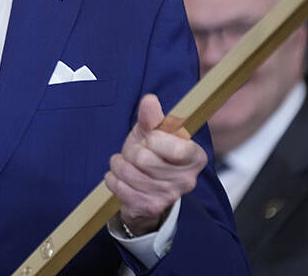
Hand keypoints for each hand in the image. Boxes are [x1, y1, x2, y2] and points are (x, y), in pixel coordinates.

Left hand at [105, 93, 206, 235]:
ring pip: (129, 173)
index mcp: (195, 156)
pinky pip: (120, 188)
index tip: (151, 138)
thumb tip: (150, 100)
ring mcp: (169, 196)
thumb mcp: (151, 131)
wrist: (145, 186)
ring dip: (119, 164)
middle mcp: (187, 179)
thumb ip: (151, 116)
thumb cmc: (152, 153)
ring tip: (124, 163)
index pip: (176, 147)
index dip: (154, 139)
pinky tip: (119, 176)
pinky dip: (113, 178)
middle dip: (131, 151)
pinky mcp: (151, 208)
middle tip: (134, 153)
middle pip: (144, 159)